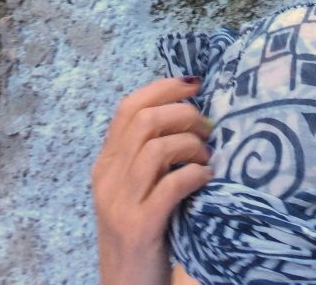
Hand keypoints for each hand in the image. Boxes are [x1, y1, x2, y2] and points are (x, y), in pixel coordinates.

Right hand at [92, 77, 212, 284]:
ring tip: (207, 157)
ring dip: (191, 145)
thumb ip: (150, 153)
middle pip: (145, 121)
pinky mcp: (138, 228)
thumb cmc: (142, 231)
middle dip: (185, 115)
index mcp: (106, 164)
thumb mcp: (136, 188)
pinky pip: (171, 186)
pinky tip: (206, 178)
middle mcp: (108, 179)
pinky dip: (195, 175)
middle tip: (208, 129)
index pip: (128, 107)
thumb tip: (191, 111)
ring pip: (156, 148)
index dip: (164, 88)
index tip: (195, 84)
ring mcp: (120, 204)